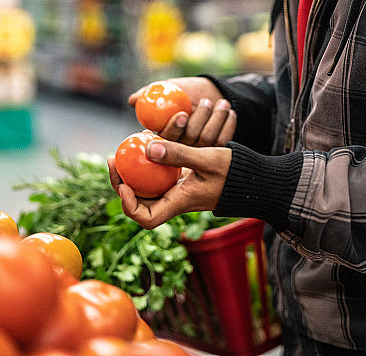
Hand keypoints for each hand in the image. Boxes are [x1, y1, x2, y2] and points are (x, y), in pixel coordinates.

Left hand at [108, 139, 230, 228]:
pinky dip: (147, 165)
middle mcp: (174, 200)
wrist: (253, 179)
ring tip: (121, 152)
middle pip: (138, 202)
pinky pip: (157, 177)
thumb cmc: (234, 172)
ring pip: (145, 188)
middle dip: (120, 183)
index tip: (123, 182)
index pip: (146, 219)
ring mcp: (177, 191)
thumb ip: (179, 154)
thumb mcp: (208, 158)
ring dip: (130, 173)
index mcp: (179, 203)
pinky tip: (144, 146)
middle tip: (112, 159)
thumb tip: (147, 148)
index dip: (128, 204)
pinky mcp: (181, 181)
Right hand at [129, 77, 235, 146]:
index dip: (174, 129)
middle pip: (188, 141)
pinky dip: (228, 125)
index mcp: (164, 136)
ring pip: (207, 140)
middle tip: (206, 102)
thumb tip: (132, 100)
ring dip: (216, 119)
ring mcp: (199, 151)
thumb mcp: (165, 88)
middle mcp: (180, 148)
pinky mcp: (216, 149)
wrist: (208, 91)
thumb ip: (148, 94)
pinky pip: (222, 140)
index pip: (166, 139)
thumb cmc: (183, 90)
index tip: (182, 114)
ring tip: (222, 103)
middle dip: (199, 120)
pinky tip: (231, 112)